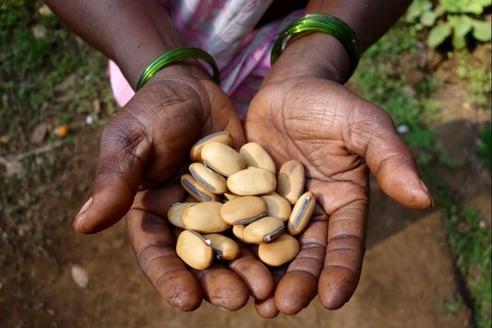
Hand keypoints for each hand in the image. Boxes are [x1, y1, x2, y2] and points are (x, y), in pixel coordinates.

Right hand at [71, 71, 273, 310]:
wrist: (192, 87)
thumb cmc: (153, 110)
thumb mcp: (130, 139)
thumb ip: (115, 180)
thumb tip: (83, 224)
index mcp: (152, 214)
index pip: (157, 253)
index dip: (169, 277)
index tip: (186, 300)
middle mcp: (189, 219)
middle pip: (202, 258)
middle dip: (218, 282)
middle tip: (238, 299)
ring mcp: (222, 207)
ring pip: (235, 245)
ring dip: (250, 269)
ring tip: (267, 288)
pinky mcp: (250, 193)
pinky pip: (262, 217)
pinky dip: (274, 235)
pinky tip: (289, 251)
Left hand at [245, 75, 432, 316]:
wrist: (289, 87)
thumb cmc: (331, 103)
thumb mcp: (364, 125)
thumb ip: (390, 158)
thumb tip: (424, 199)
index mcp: (344, 202)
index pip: (345, 242)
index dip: (341, 270)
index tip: (332, 298)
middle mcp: (311, 211)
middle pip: (306, 252)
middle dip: (298, 280)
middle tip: (284, 307)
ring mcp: (277, 206)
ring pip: (273, 245)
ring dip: (266, 273)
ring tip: (256, 301)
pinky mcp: (248, 196)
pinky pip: (241, 222)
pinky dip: (236, 243)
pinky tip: (225, 262)